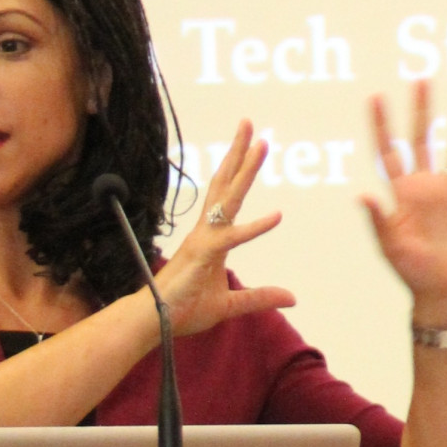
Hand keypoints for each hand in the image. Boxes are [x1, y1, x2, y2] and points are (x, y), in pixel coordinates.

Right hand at [155, 120, 294, 335]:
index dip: (239, 169)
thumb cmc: (183, 309)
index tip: (252, 145)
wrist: (154, 323)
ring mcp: (204, 239)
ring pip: (229, 198)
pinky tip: (277, 216)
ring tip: (260, 143)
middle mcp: (206, 230)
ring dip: (245, 170)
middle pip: (225, 183)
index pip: (226, 195)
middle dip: (239, 153)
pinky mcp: (205, 254)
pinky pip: (233, 237)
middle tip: (249, 123)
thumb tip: (292, 297)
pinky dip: (256, 227)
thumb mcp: (230, 305)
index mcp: (211, 236)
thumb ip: (260, 298)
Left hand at [360, 82, 446, 321]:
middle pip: (423, 138)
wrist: (444, 293)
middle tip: (420, 78)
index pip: (388, 151)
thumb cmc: (412, 272)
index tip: (375, 97)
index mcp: (402, 192)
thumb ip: (378, 219)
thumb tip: (361, 194)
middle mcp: (428, 185)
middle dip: (420, 109)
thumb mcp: (390, 245)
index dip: (381, 125)